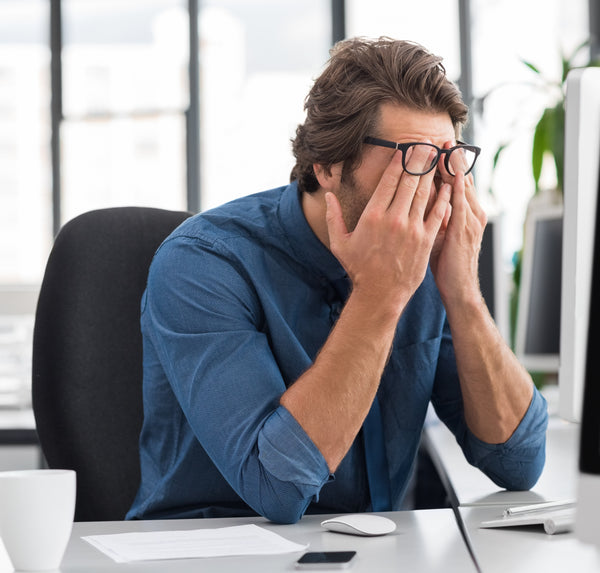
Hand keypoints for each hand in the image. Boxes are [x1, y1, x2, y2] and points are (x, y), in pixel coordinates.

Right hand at [325, 146, 450, 312]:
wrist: (380, 294)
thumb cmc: (359, 269)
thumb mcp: (340, 243)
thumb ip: (333, 217)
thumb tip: (329, 196)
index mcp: (373, 215)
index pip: (389, 180)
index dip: (399, 161)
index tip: (405, 148)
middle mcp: (394, 218)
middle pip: (410, 181)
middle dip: (419, 159)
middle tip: (426, 143)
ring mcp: (412, 229)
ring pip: (425, 193)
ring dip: (432, 172)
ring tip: (437, 156)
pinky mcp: (426, 240)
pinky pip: (438, 213)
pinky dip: (444, 197)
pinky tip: (448, 185)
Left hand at [430, 143, 486, 305]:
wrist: (459, 289)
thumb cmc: (448, 265)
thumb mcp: (442, 236)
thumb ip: (437, 217)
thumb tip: (424, 202)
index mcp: (467, 214)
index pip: (457, 182)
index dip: (449, 164)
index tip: (438, 147)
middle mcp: (472, 213)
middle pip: (461, 178)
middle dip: (452, 158)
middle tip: (442, 137)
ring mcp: (470, 220)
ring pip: (462, 186)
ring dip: (454, 165)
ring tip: (446, 145)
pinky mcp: (464, 229)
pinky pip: (459, 202)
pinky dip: (454, 185)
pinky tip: (449, 172)